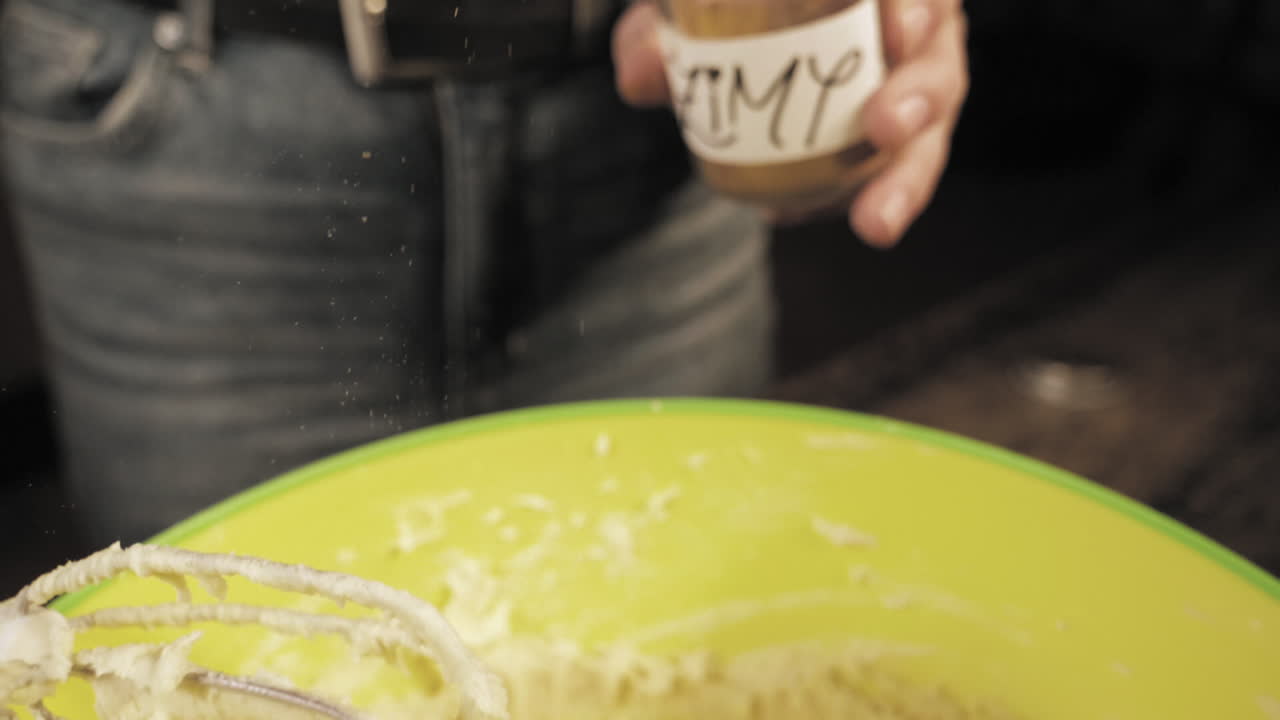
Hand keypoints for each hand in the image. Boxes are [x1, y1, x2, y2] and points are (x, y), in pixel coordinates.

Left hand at [613, 0, 969, 247]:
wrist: (742, 46)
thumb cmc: (734, 8)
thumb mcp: (691, 12)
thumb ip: (659, 33)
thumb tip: (639, 76)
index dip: (919, 9)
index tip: (896, 33)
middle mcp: (912, 33)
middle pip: (940, 64)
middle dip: (920, 98)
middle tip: (884, 128)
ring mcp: (913, 93)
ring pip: (928, 136)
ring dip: (904, 181)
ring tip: (875, 222)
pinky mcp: (898, 147)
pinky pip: (890, 180)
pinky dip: (855, 203)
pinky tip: (803, 218)